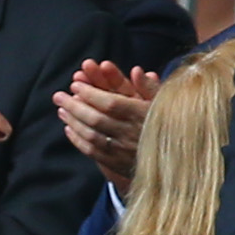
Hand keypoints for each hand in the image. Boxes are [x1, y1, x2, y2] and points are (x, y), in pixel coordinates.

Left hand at [55, 59, 157, 191]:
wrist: (176, 162)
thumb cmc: (168, 125)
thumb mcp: (164, 104)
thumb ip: (149, 87)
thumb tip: (137, 70)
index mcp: (142, 115)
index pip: (111, 103)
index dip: (91, 93)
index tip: (75, 84)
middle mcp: (131, 134)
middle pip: (96, 118)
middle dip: (74, 106)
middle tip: (58, 95)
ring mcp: (122, 151)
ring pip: (91, 135)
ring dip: (73, 121)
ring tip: (61, 109)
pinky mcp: (117, 163)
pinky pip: (93, 151)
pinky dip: (78, 140)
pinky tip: (69, 128)